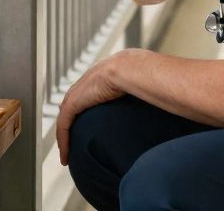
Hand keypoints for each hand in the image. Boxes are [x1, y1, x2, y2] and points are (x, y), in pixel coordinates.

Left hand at [56, 49, 137, 165]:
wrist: (131, 68)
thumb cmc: (143, 74)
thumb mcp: (142, 83)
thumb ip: (144, 92)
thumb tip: (160, 102)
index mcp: (101, 76)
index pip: (87, 94)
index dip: (85, 110)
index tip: (88, 128)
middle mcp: (87, 83)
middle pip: (72, 106)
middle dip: (70, 125)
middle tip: (72, 144)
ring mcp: (78, 92)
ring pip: (65, 119)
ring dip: (64, 137)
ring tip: (67, 155)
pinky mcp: (74, 102)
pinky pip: (64, 125)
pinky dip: (63, 141)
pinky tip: (65, 157)